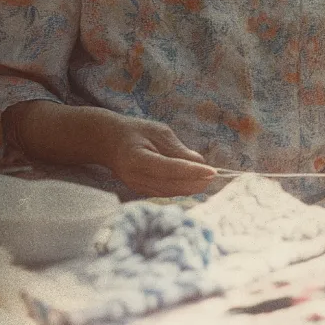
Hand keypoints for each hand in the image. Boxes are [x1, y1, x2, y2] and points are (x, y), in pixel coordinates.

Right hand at [95, 114, 217, 197]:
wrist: (109, 143)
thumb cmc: (136, 132)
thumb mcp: (159, 132)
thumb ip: (178, 149)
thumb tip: (199, 162)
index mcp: (137, 159)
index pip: (170, 169)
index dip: (193, 171)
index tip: (212, 171)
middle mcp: (136, 178)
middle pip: (172, 185)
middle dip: (196, 182)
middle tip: (215, 176)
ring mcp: (137, 187)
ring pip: (170, 192)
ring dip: (191, 188)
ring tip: (208, 179)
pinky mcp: (141, 191)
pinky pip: (165, 193)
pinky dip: (181, 189)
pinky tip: (195, 183)